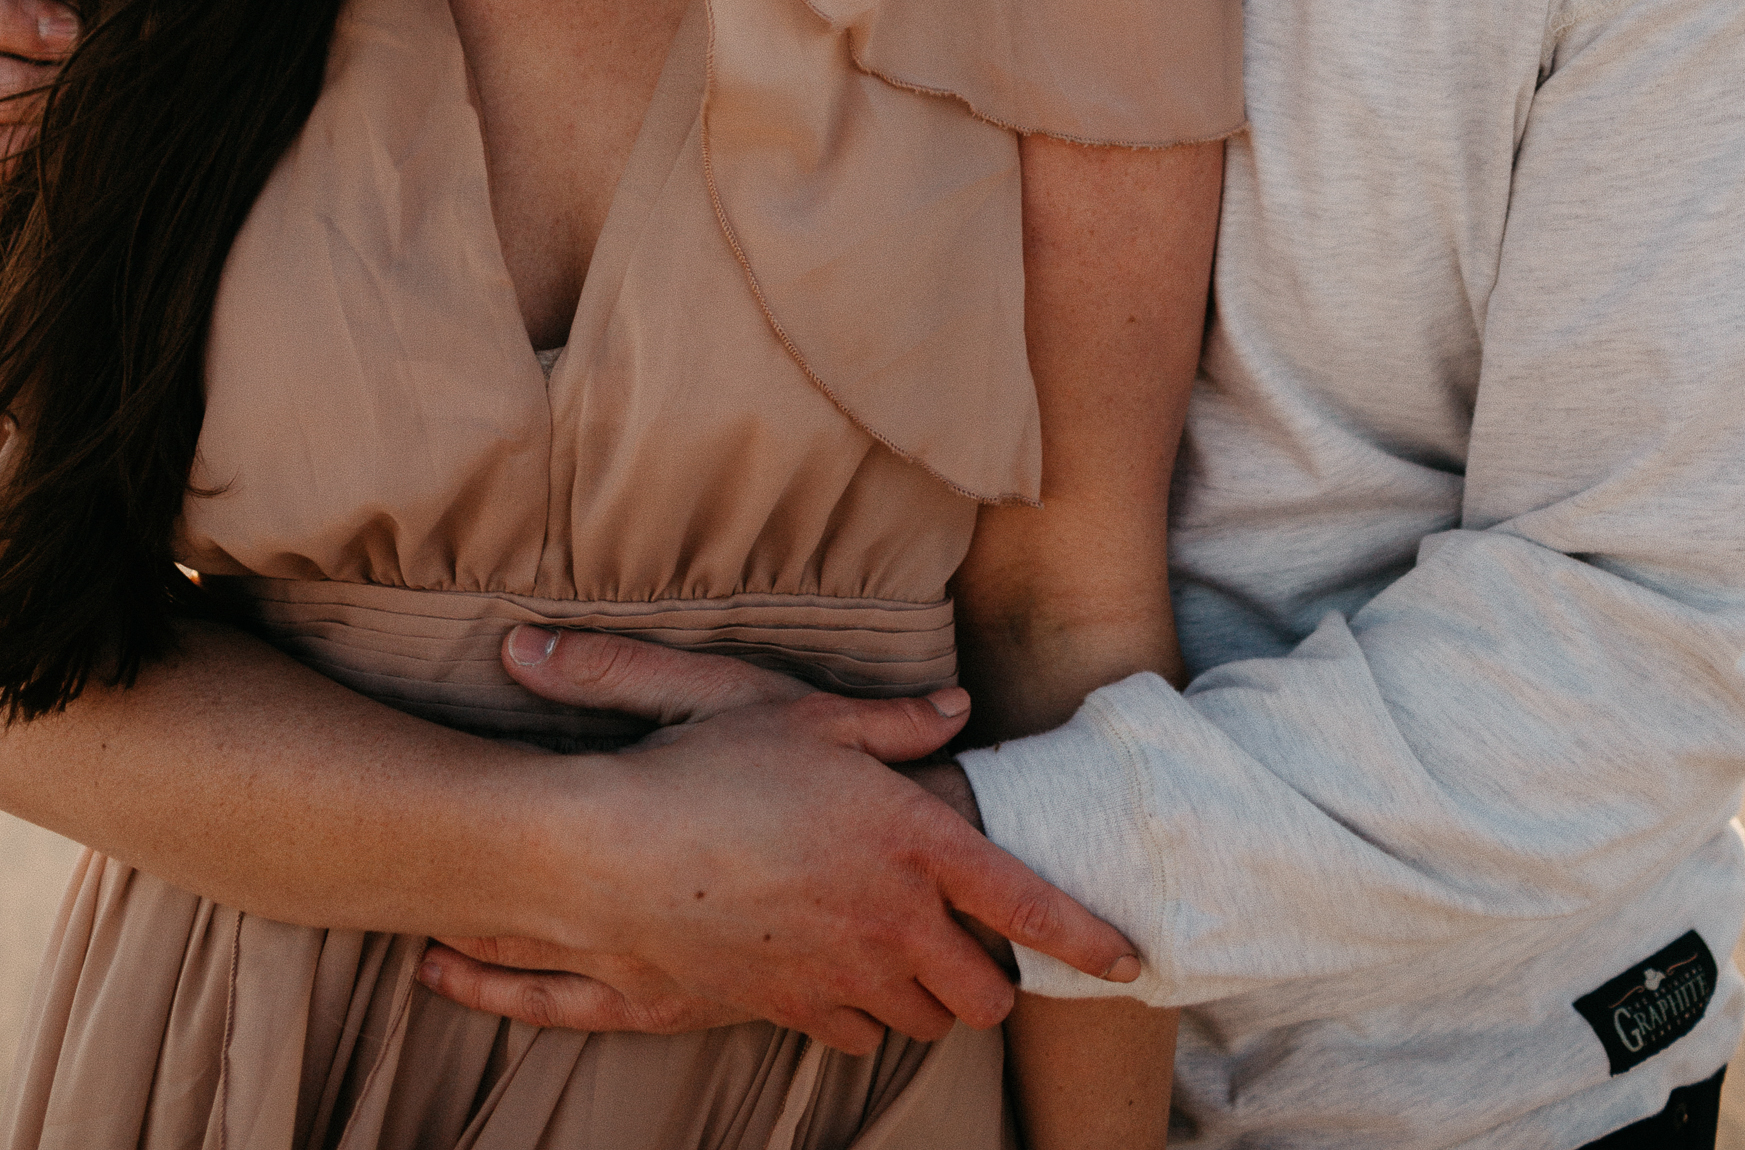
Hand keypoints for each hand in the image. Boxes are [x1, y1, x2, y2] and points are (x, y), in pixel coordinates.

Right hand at [417, 629, 1131, 1049]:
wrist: (613, 855)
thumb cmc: (712, 768)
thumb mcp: (806, 718)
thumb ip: (895, 723)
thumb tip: (956, 710)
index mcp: (912, 842)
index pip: (1027, 903)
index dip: (1086, 936)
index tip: (1131, 958)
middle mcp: (890, 922)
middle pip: (981, 996)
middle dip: (992, 983)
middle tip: (977, 948)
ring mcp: (838, 975)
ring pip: (920, 1023)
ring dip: (926, 999)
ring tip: (906, 956)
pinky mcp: (784, 1009)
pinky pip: (850, 1035)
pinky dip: (859, 1014)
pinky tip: (840, 974)